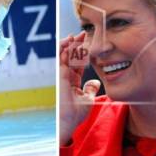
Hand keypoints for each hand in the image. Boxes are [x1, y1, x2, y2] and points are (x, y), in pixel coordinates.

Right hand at [60, 31, 100, 145]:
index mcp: (72, 80)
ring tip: (75, 35)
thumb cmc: (75, 113)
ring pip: (63, 55)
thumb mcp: (87, 99)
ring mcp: (61, 75)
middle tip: (82, 34)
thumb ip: (90, 89)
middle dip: (76, 45)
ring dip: (69, 44)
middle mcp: (66, 76)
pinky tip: (69, 41)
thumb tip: (96, 82)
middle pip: (70, 56)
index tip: (87, 43)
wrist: (68, 121)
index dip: (82, 52)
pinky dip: (64, 49)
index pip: (77, 62)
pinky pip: (61, 59)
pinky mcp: (59, 75)